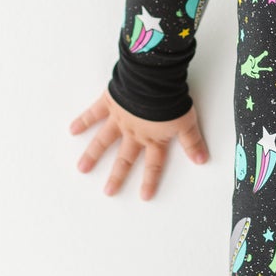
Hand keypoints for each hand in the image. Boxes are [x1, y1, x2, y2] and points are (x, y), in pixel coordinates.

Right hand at [69, 91, 209, 199]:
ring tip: (82, 168)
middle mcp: (133, 132)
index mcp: (153, 138)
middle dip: (116, 177)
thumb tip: (202, 160)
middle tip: (108, 192)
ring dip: (92, 155)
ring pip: (103, 141)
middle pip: (124, 159)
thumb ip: (192, 142)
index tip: (144, 196)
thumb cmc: (170, 99)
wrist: (153, 79)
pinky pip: (93, 114)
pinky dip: (82, 121)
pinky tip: (72, 129)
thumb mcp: (186, 122)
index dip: (150, 180)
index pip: (153, 164)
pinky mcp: (110, 103)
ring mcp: (119, 119)